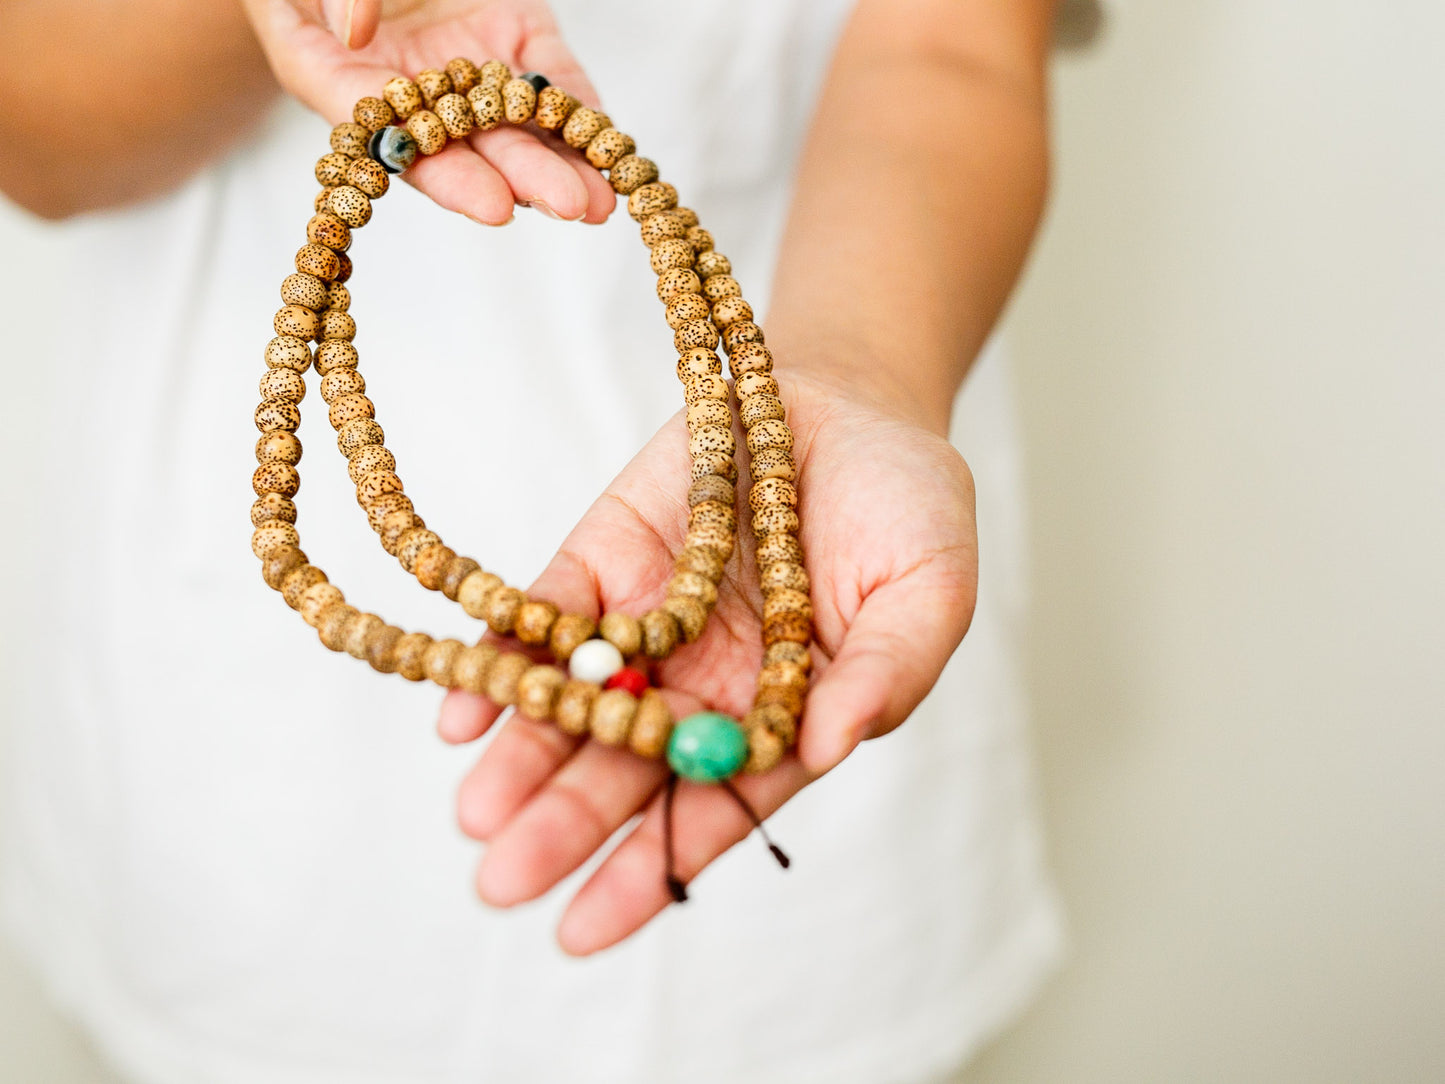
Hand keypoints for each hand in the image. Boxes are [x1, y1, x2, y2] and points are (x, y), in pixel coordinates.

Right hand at [241, 0, 616, 223]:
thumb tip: (354, 34)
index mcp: (332, 74)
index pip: (393, 141)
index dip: (447, 178)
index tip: (494, 205)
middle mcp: (406, 84)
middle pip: (467, 146)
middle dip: (523, 179)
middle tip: (571, 206)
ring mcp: (463, 63)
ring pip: (515, 124)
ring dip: (562, 165)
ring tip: (602, 199)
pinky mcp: (513, 36)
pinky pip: (551, 80)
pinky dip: (581, 113)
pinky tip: (609, 147)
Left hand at [437, 369, 978, 953]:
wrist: (850, 400)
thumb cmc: (907, 506)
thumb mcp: (929, 588)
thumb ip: (888, 671)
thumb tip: (829, 748)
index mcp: (781, 715)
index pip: (710, 808)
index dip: (650, 871)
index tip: (583, 930)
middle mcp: (701, 685)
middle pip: (624, 768)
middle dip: (564, 823)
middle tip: (502, 880)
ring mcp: (647, 625)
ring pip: (573, 703)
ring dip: (520, 754)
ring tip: (476, 812)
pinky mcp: (601, 558)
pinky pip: (543, 617)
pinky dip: (500, 659)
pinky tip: (460, 710)